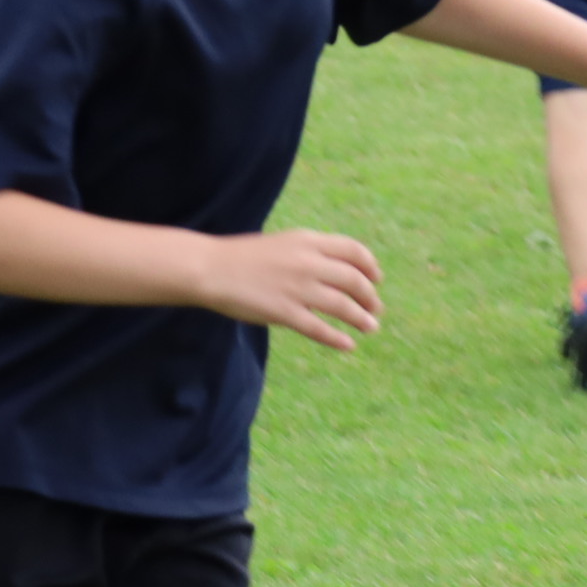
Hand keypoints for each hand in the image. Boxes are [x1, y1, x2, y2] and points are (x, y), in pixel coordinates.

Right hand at [197, 228, 382, 352]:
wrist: (210, 268)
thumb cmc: (243, 257)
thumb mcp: (283, 244)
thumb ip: (310, 253)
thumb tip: (336, 268)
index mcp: (307, 241)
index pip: (353, 251)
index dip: (370, 267)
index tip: (376, 279)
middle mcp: (307, 262)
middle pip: (354, 280)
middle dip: (369, 297)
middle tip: (375, 309)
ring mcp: (297, 288)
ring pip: (342, 306)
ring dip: (361, 318)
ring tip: (370, 327)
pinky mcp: (283, 312)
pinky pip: (319, 328)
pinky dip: (337, 338)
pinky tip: (348, 345)